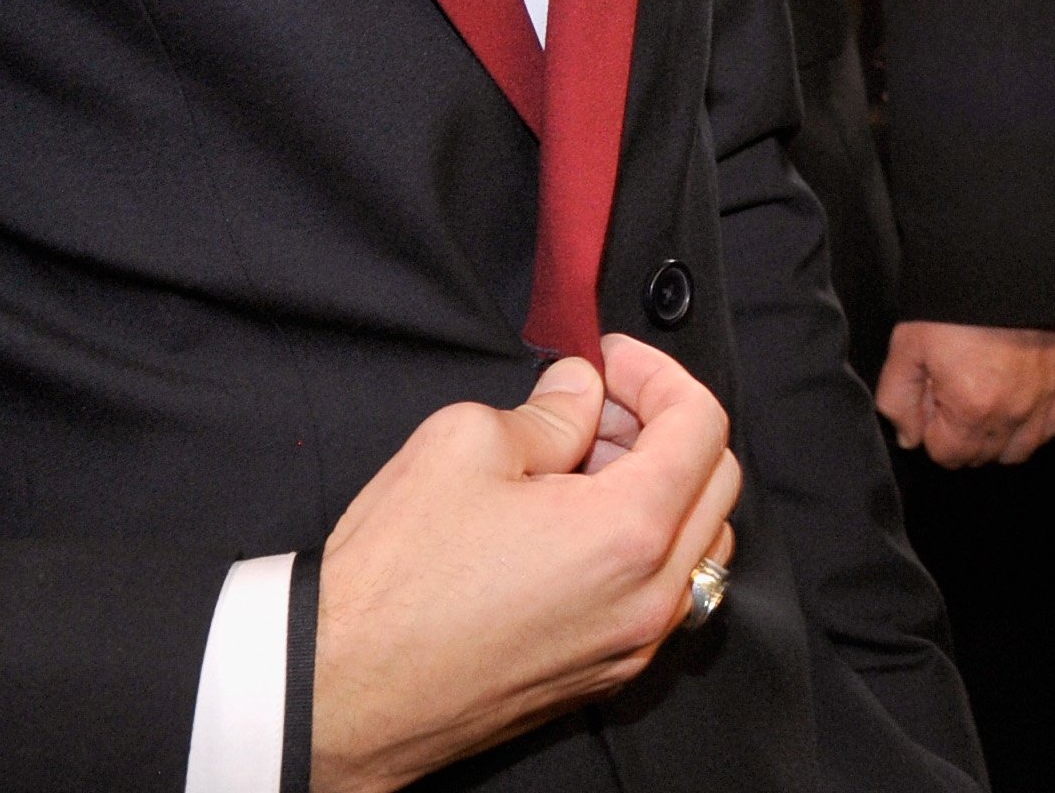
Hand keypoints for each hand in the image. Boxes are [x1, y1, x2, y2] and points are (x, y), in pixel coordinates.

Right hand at [312, 339, 743, 792]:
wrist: (338, 694)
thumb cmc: (392, 581)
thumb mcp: (463, 446)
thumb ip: (550, 408)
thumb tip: (583, 390)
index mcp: (629, 533)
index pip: (702, 424)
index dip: (658, 372)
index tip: (610, 361)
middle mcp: (650, 598)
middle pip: (716, 480)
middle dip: (663, 425)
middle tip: (595, 405)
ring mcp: (632, 645)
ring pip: (698, 542)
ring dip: (658, 486)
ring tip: (579, 463)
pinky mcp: (604, 675)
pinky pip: (664, 593)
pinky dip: (642, 544)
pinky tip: (571, 523)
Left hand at [874, 321, 1054, 466]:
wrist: (1003, 266)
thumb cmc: (953, 306)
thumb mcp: (907, 348)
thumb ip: (898, 400)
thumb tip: (910, 438)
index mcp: (972, 407)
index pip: (947, 455)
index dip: (933, 430)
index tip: (934, 399)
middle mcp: (1012, 413)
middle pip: (980, 456)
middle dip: (961, 434)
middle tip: (956, 393)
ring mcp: (1042, 401)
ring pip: (1016, 452)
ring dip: (997, 437)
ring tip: (985, 404)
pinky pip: (1049, 430)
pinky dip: (1031, 427)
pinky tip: (1015, 404)